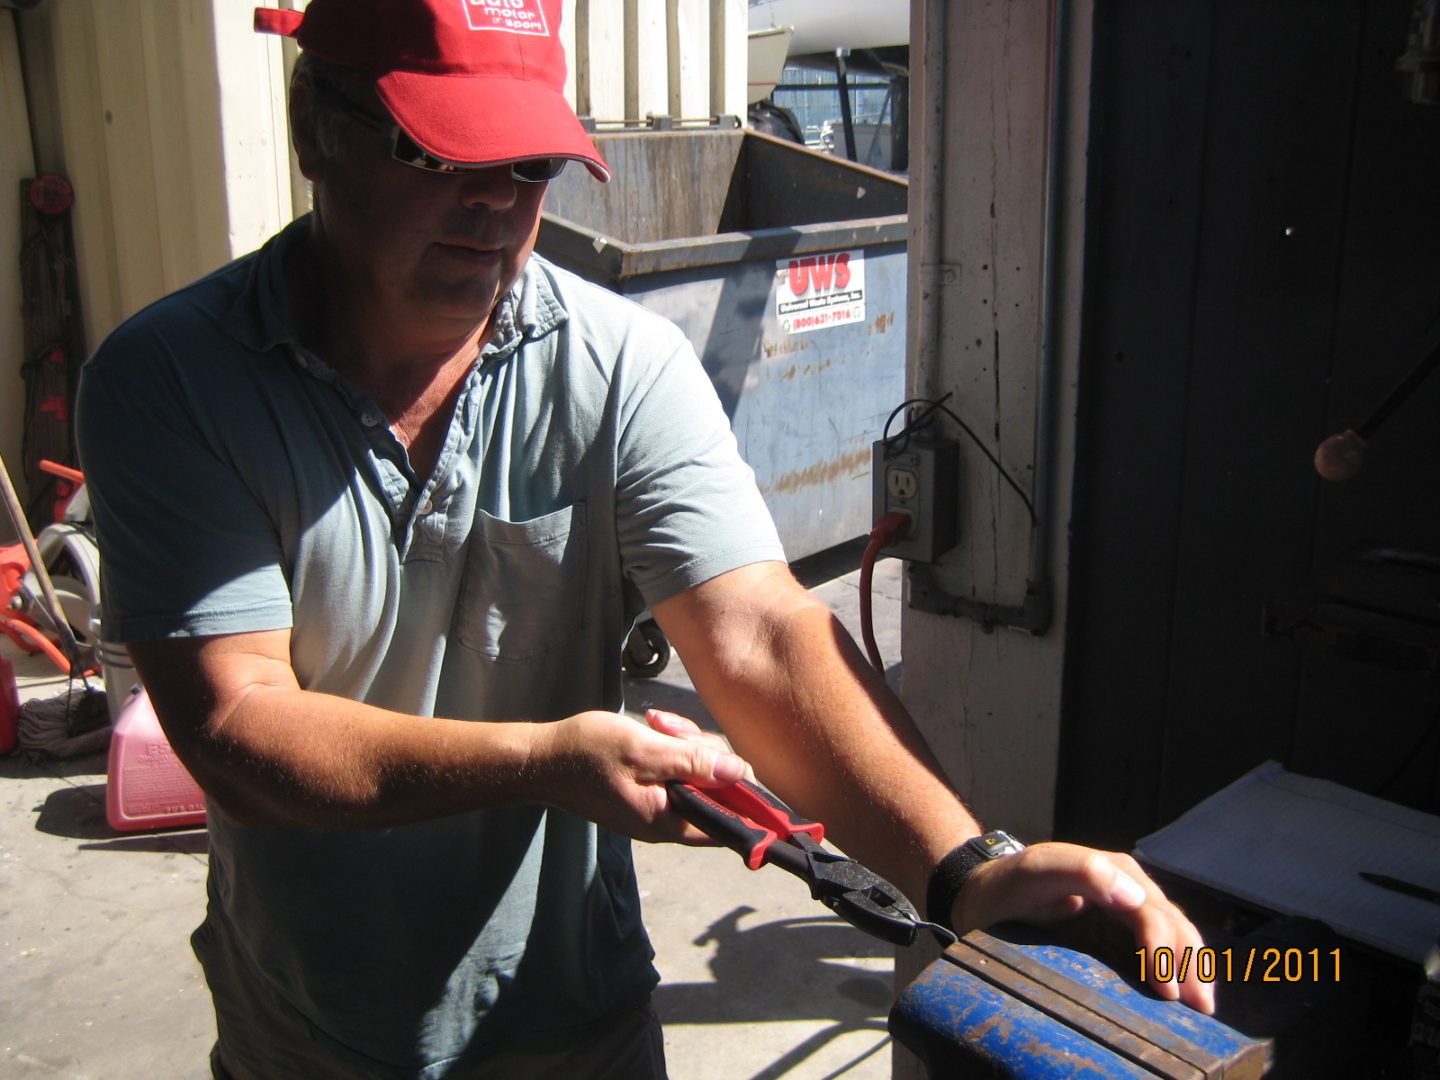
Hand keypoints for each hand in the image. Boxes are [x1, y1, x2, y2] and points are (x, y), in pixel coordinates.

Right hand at [531, 708, 747, 843]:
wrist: (540, 760)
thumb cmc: (586, 753)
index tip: (741, 765)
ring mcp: (655, 808)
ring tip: (657, 724)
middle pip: (715, 793)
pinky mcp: (646, 793)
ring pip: (696, 777)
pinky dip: (669, 748)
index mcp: (667, 822)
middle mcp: (666, 823)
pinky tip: (653, 727)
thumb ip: (692, 764)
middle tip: (674, 730)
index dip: (745, 797)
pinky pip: (675, 772)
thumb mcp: (643, 750)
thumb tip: (739, 773)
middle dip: (704, 755)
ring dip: (684, 745)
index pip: (728, 824)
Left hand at [956, 842, 1215, 1013]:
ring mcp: (1123, 912)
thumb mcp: (1039, 870)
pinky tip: (1181, 992)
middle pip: (1171, 925)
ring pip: (1171, 936)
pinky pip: (1152, 949)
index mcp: (1115, 871)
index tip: (1168, 987)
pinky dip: (1172, 968)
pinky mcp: (1114, 932)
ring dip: (1190, 968)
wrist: (983, 895)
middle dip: (1189, 964)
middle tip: (1199, 1005)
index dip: (1164, 948)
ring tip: (1202, 1004)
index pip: (1151, 912)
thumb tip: (1133, 897)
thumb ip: (1083, 871)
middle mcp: (1127, 889)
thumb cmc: (1010, 882)